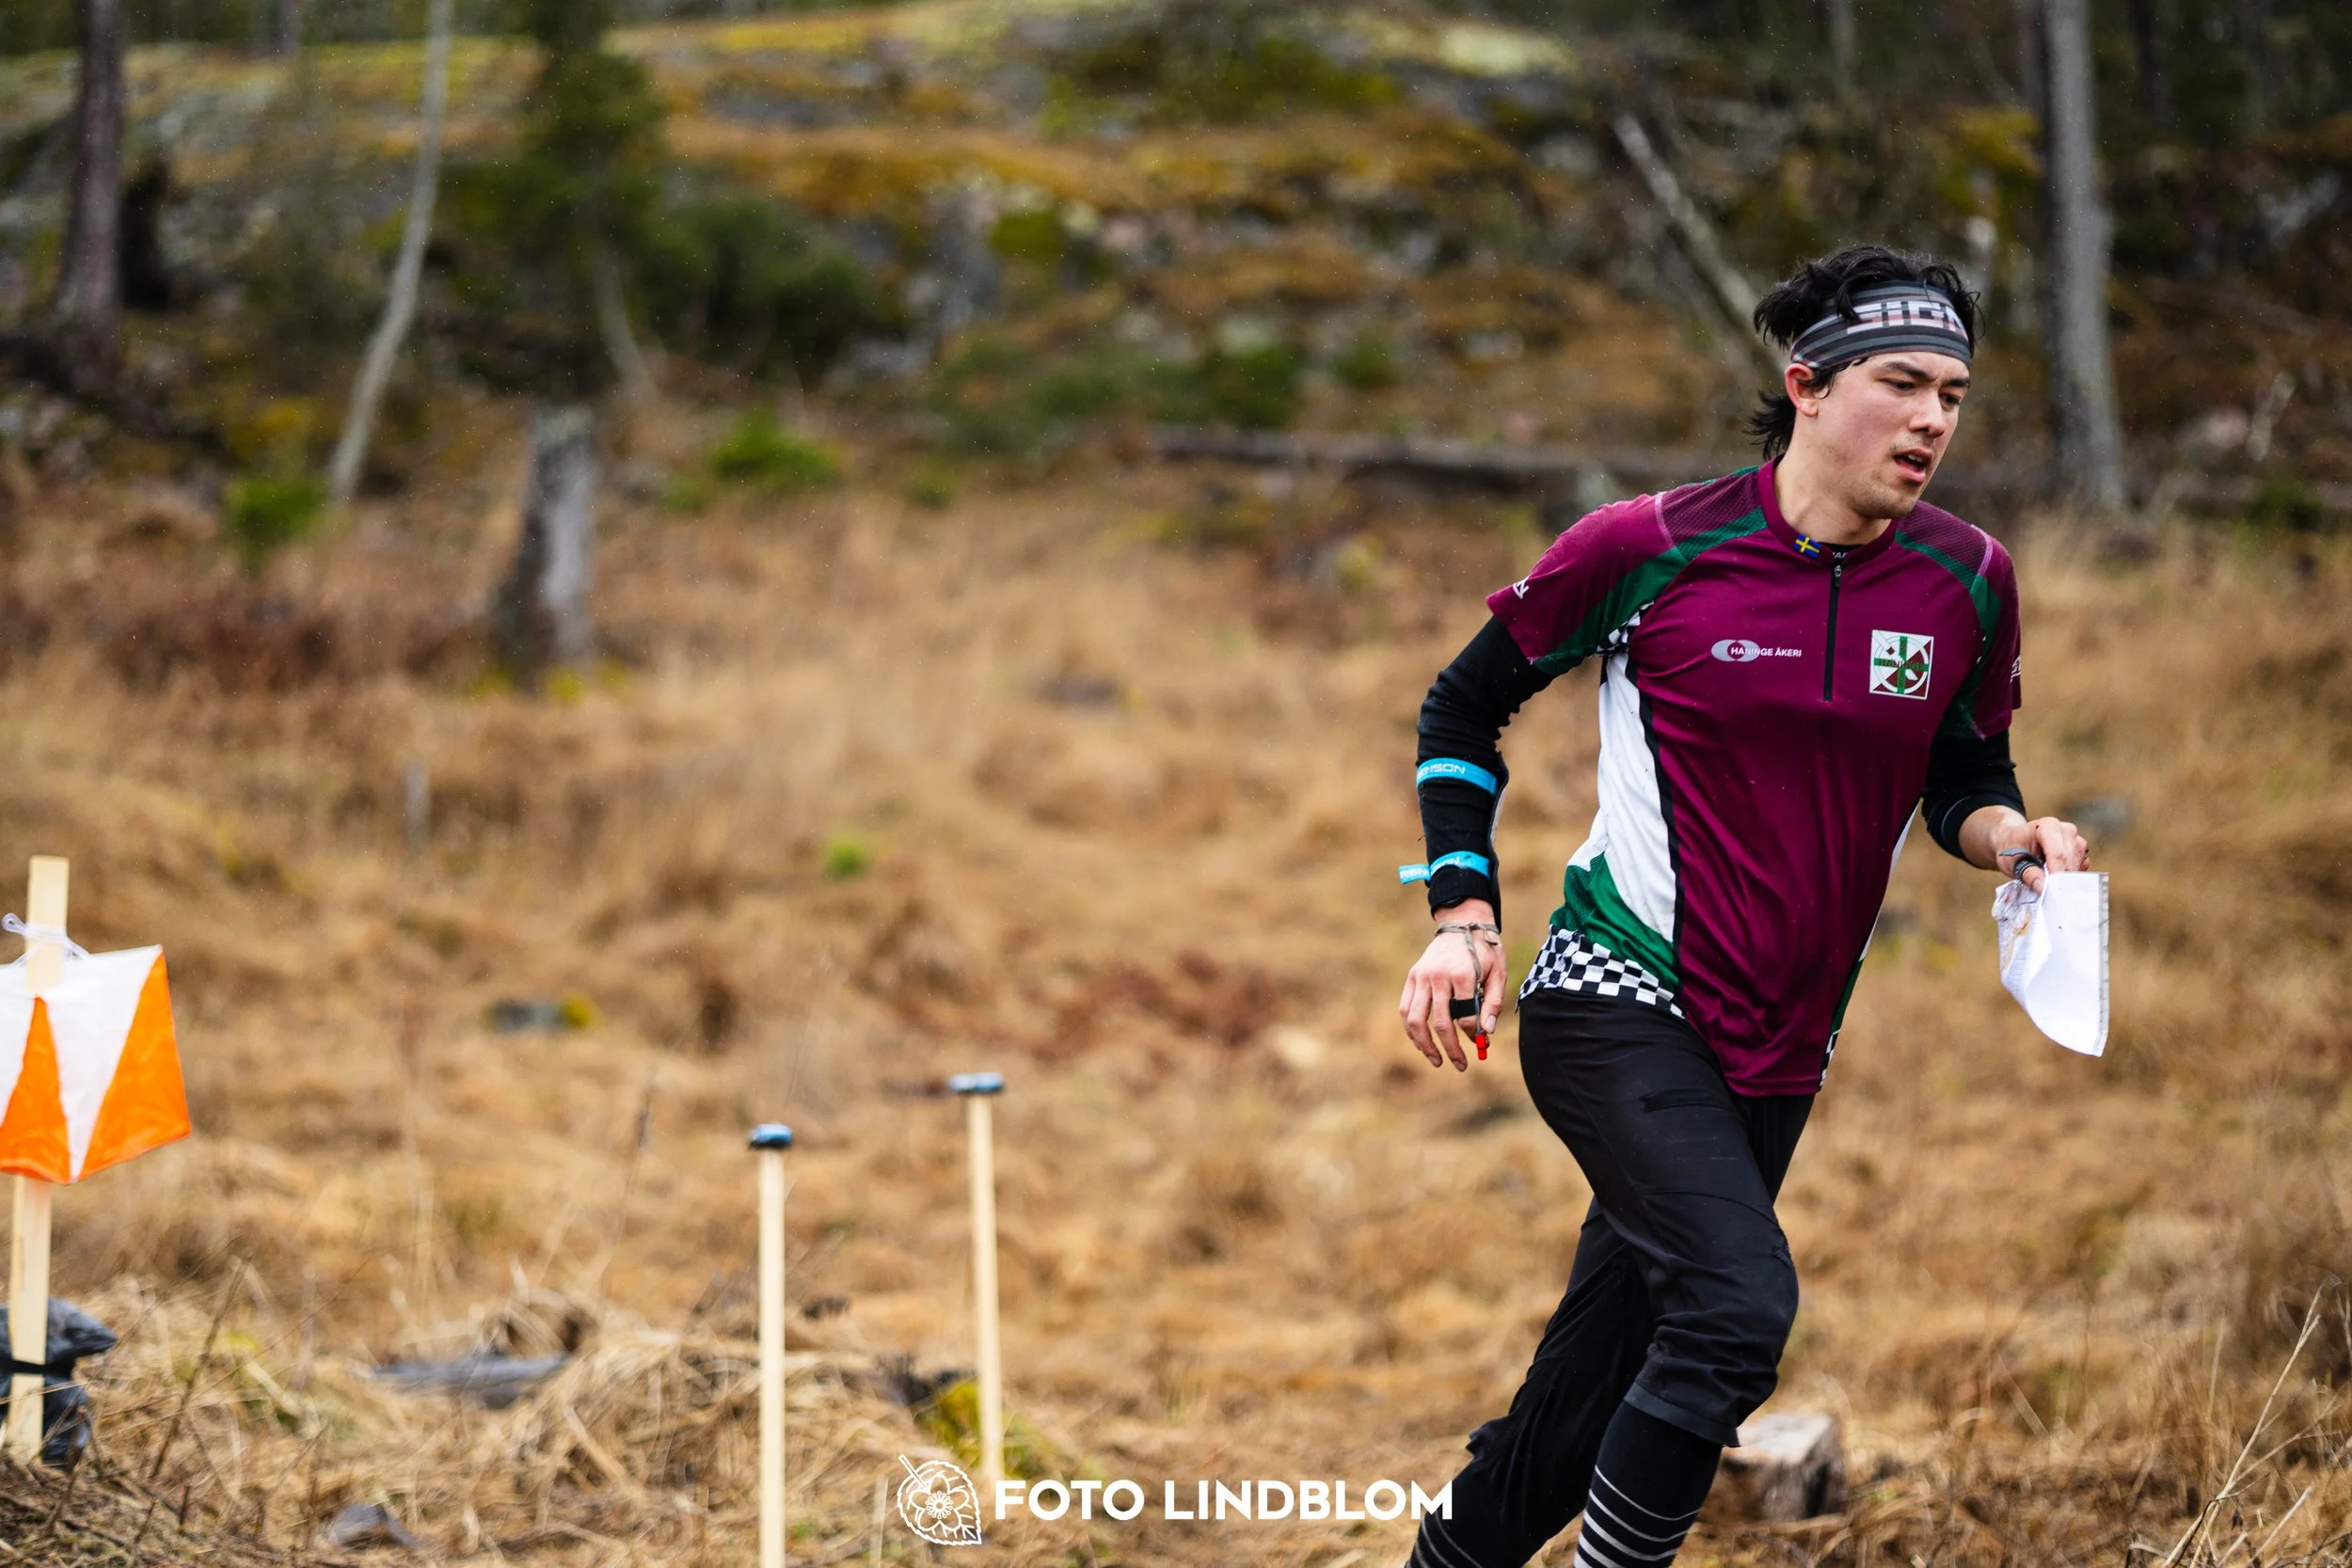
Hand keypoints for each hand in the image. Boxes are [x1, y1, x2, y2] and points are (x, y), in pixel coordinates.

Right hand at [1398, 900, 1505, 1071]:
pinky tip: (1421, 1044)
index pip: (1466, 1016)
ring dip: (1425, 1045)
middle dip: (1451, 1049)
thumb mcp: (1498, 973)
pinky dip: (1411, 1030)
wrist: (1462, 924)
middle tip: (1461, 1066)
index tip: (1481, 1042)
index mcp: (1462, 974)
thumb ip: (1493, 1002)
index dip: (1474, 1034)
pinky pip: (1405, 1009)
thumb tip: (1486, 1031)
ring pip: (1416, 1019)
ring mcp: (1421, 976)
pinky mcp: (1412, 977)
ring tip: (1436, 1061)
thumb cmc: (1484, 951)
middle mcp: (1438, 976)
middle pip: (1441, 1023)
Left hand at [1993, 815, 2090, 893]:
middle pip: (2070, 859)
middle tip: (2049, 891)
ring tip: (2049, 880)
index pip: (2058, 854)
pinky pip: (2082, 864)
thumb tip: (2043, 888)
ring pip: (2078, 862)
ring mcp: (2074, 837)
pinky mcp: (2079, 847)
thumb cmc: (2012, 849)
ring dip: (2066, 875)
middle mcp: (2064, 829)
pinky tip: (2057, 874)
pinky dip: (2072, 873)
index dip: (2057, 874)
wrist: (2013, 840)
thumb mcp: (2013, 863)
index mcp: (2046, 827)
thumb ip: (2029, 874)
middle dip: (2061, 877)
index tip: (2053, 890)